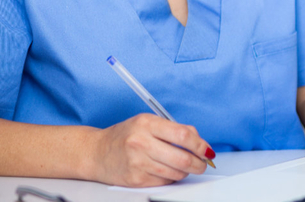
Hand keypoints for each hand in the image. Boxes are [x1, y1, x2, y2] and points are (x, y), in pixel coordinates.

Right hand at [90, 113, 213, 186]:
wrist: (96, 152)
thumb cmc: (124, 136)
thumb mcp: (147, 123)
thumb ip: (173, 129)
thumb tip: (199, 141)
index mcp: (146, 123)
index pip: (182, 135)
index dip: (200, 145)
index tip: (207, 151)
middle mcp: (141, 142)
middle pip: (182, 157)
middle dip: (198, 163)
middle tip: (203, 164)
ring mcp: (138, 162)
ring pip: (176, 172)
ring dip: (185, 171)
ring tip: (183, 166)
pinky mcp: (136, 179)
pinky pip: (164, 181)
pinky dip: (171, 177)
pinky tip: (166, 171)